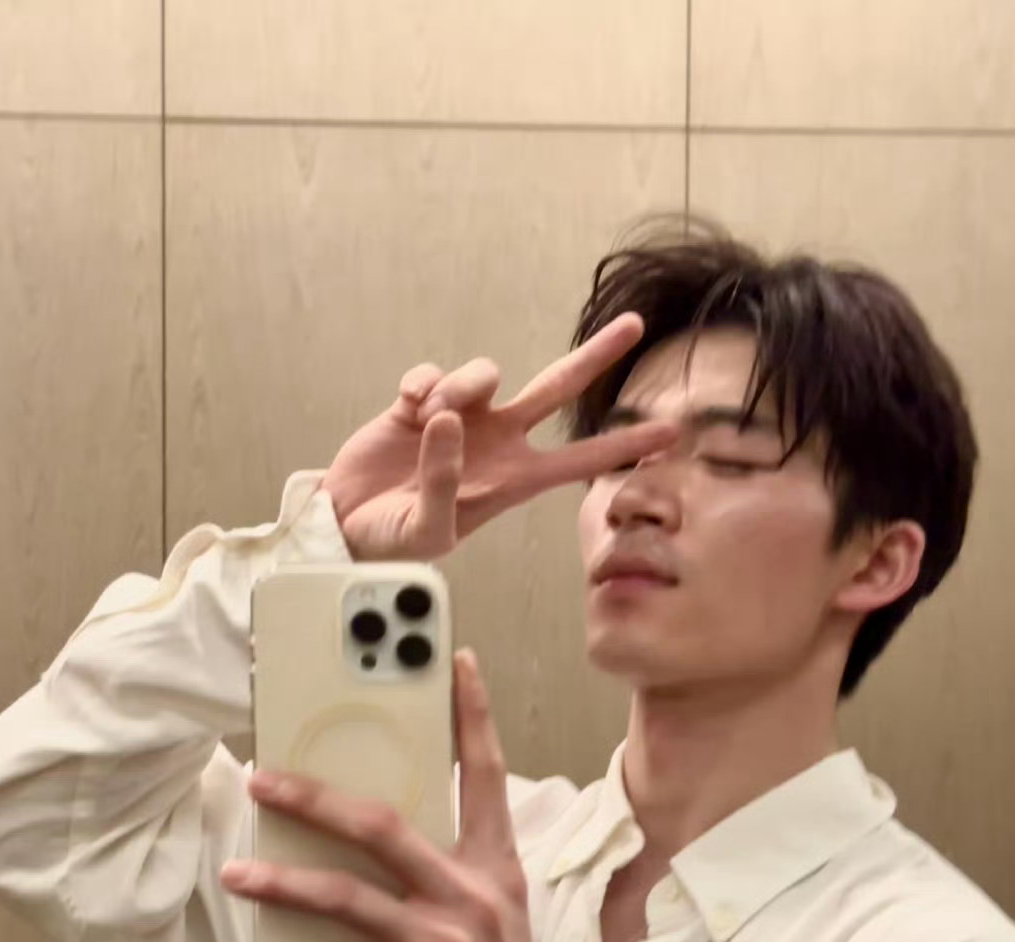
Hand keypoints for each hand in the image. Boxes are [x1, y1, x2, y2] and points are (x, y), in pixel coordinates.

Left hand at [220, 651, 539, 941]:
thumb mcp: (492, 915)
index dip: (473, 716)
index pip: (487, 777)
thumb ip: (447, 870)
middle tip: (264, 778)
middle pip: (383, 828)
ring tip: (239, 873)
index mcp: (497, 868)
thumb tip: (370, 826)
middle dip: (315, 798)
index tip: (456, 662)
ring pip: (346, 898)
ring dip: (283, 883)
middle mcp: (472, 898)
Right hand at [323, 313, 676, 559]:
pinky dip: (422, 383)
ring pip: (485, 373)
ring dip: (462, 386)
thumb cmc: (393, 542)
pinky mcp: (421, 403)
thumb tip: (449, 419)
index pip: (579, 459)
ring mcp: (461, 418)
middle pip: (556, 389)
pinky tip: (407, 405)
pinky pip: (434, 372)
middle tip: (635, 325)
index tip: (669, 433)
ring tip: (430, 416)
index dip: (624, 445)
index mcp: (511, 481)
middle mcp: (497, 442)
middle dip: (596, 356)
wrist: (345, 527)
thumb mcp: (428, 532)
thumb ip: (444, 481)